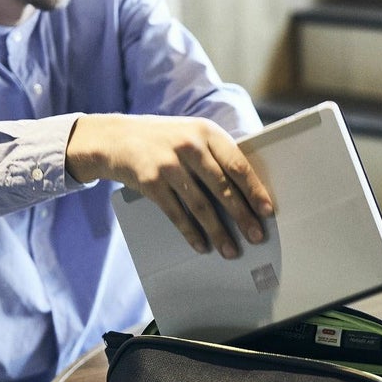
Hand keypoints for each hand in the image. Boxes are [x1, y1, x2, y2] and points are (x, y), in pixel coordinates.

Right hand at [66, 113, 273, 258]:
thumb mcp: (190, 135)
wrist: (114, 138)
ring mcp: (168, 164)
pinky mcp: (150, 182)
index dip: (254, 190)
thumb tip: (247, 191)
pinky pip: (176, 214)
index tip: (267, 211)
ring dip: (218, 232)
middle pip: (223, 188)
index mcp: (206, 132)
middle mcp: (189, 146)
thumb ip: (215, 155)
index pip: (237, 164)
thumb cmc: (161, 140)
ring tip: (231, 250)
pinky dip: (191, 232)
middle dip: (242, 216)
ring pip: (201, 206)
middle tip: (256, 237)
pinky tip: (201, 245)